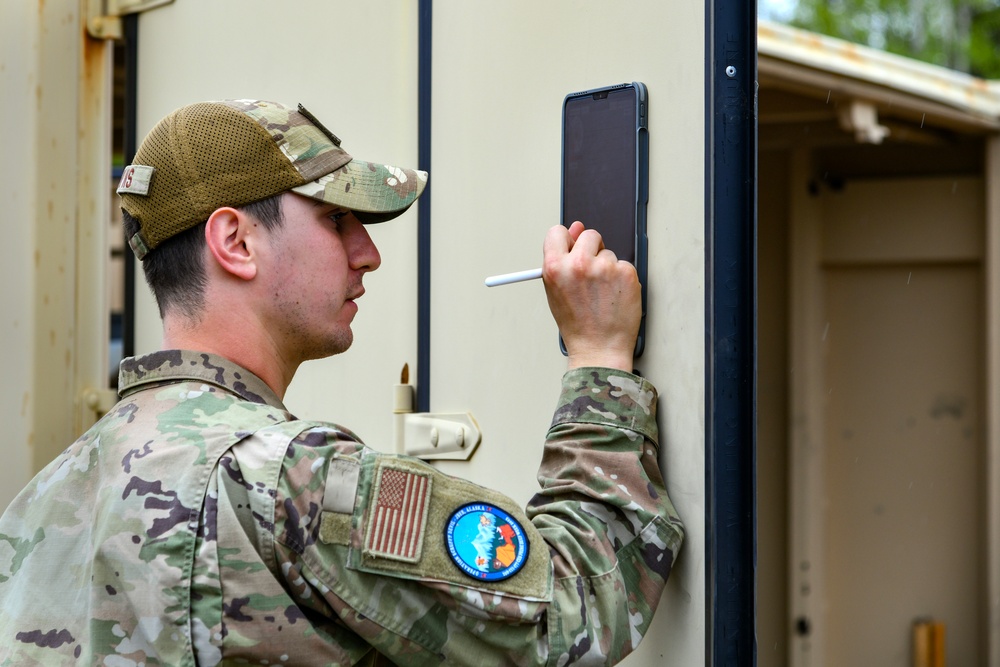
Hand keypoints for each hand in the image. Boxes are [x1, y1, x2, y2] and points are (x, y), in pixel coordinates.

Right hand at [542, 221, 640, 371]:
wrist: (599, 349)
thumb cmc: (578, 325)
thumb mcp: (557, 291)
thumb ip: (563, 259)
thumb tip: (576, 228)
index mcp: (555, 267)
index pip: (558, 232)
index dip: (567, 240)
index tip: (573, 247)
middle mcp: (579, 264)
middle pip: (589, 235)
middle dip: (592, 250)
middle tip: (591, 275)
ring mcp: (605, 268)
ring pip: (609, 253)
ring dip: (607, 268)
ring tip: (602, 293)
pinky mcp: (626, 273)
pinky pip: (624, 265)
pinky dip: (621, 278)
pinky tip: (614, 295)